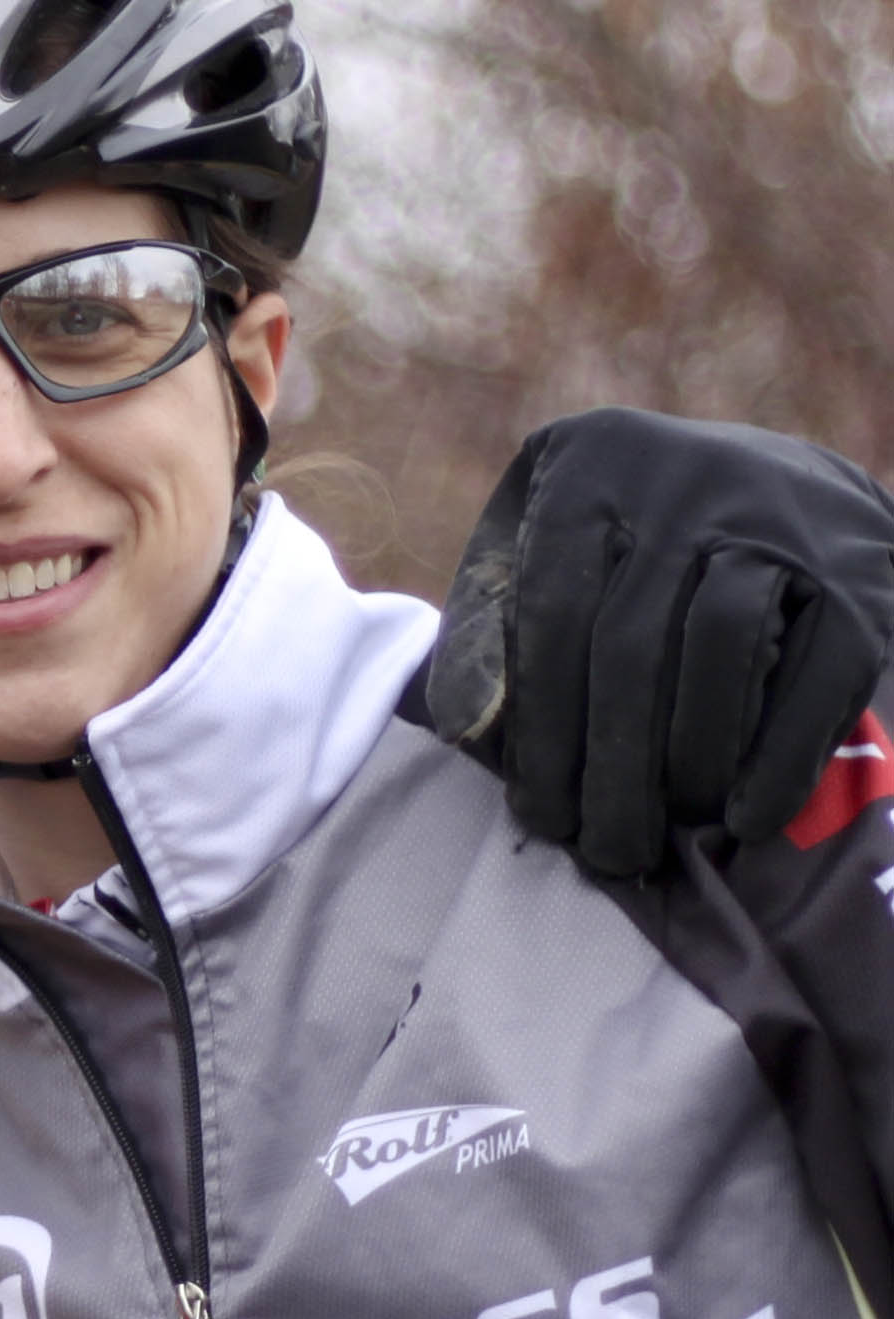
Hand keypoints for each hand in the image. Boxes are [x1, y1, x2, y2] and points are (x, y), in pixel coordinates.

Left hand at [430, 408, 893, 879]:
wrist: (791, 488)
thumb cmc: (628, 539)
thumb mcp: (541, 540)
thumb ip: (492, 617)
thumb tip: (464, 728)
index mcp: (592, 466)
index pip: (551, 614)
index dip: (542, 729)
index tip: (538, 814)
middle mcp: (687, 477)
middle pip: (632, 646)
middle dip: (610, 767)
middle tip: (600, 851)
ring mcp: (781, 518)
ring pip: (720, 653)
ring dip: (687, 766)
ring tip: (660, 837)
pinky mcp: (860, 572)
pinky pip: (819, 674)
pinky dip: (781, 757)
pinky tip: (746, 819)